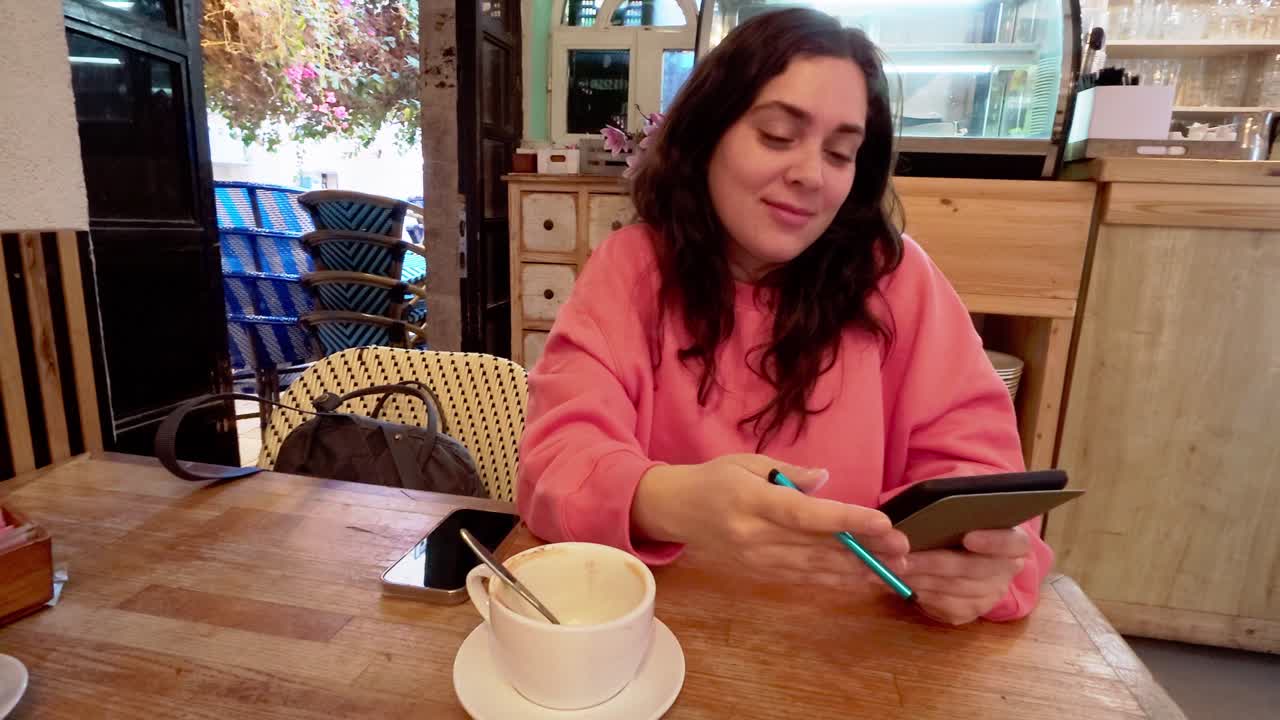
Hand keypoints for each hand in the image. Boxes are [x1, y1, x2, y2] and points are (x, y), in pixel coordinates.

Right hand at [632, 454, 908, 593]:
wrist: (674, 510)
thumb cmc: (714, 478)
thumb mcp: (748, 461)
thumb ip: (790, 473)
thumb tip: (827, 481)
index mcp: (751, 500)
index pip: (804, 515)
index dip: (846, 521)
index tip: (882, 523)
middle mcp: (754, 535)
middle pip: (816, 546)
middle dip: (864, 549)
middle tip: (903, 549)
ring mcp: (756, 559)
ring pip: (814, 568)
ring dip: (856, 570)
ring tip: (893, 569)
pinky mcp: (758, 573)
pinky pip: (802, 578)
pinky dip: (833, 579)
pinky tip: (861, 578)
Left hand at [901, 527, 1030, 624]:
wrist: (969, 557)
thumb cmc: (961, 527)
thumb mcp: (962, 515)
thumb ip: (952, 513)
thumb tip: (922, 516)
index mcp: (1014, 542)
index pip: (1014, 542)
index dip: (993, 541)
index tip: (968, 537)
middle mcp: (1007, 570)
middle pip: (974, 568)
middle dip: (933, 562)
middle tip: (901, 557)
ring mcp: (991, 594)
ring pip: (954, 589)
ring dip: (919, 578)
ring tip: (890, 568)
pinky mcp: (971, 611)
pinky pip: (944, 605)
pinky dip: (918, 592)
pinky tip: (896, 583)